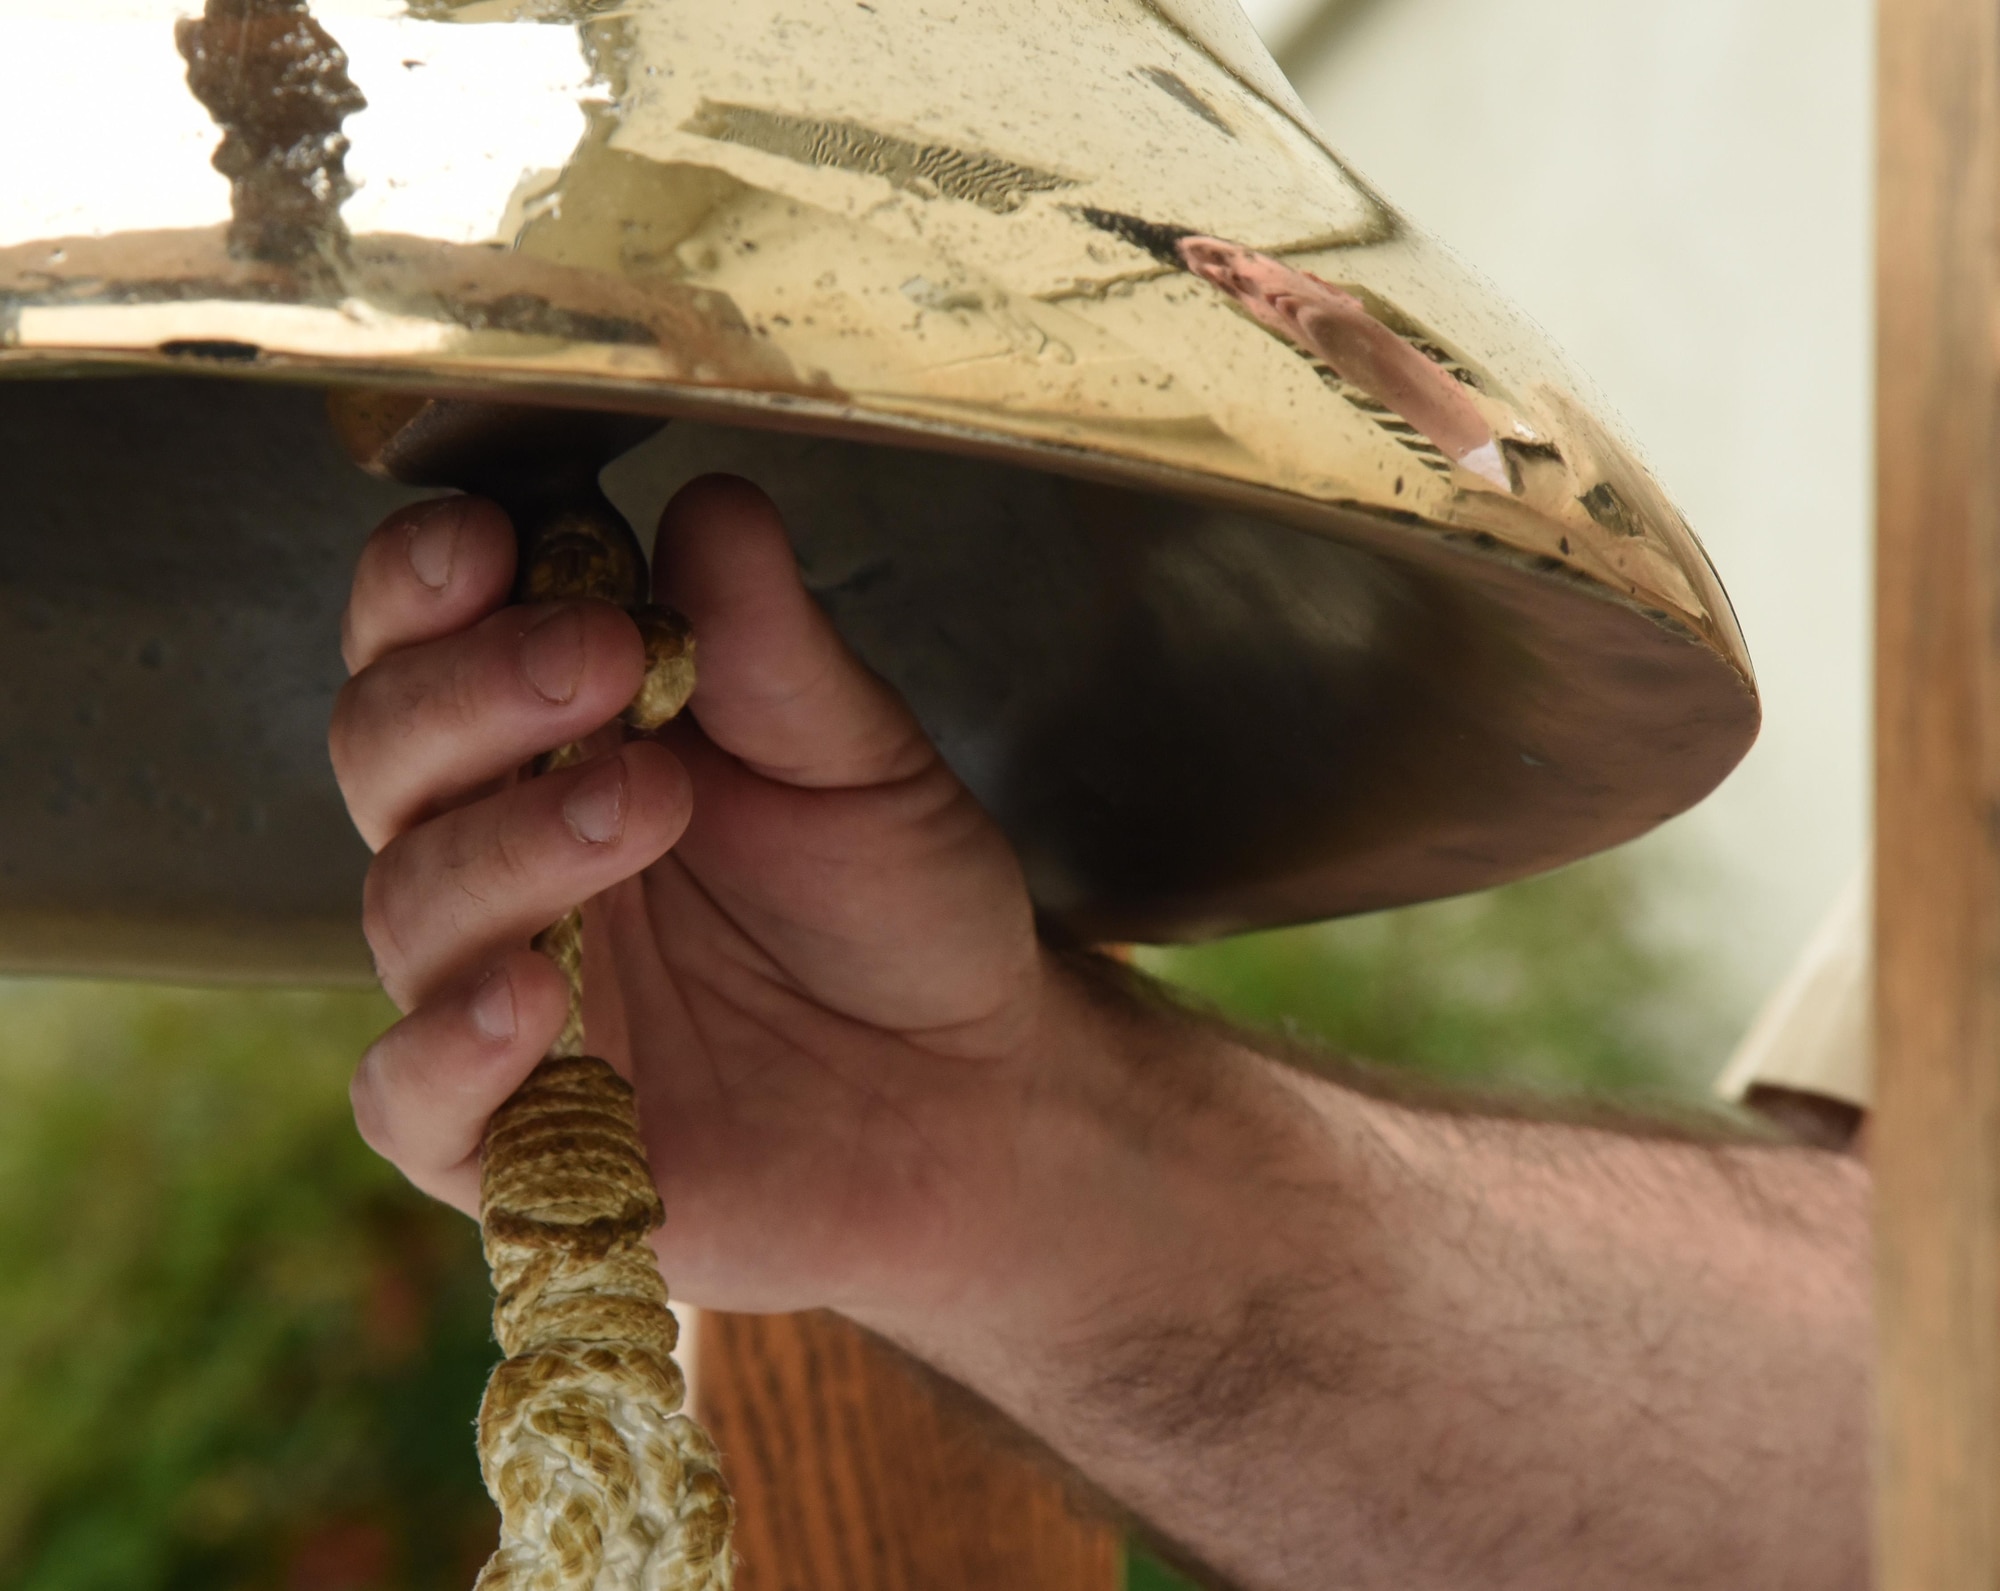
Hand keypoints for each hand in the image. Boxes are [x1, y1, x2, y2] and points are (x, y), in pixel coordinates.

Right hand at [331, 475, 1089, 1323]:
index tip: (498, 538)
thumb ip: (773, 649)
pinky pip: (412, 1102)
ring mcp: (498, 996)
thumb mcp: (861, 760)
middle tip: (605, 657)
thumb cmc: (902, 908)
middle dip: (471, 692)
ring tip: (641, 804)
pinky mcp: (516, 1140)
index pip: (426, 642)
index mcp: (560, 742)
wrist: (977, 1092)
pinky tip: (527, 1003)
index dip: (429, 585)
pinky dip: (444, 1051)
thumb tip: (710, 503)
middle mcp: (503, 856)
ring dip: (503, 844)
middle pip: (386, 752)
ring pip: (408, 906)